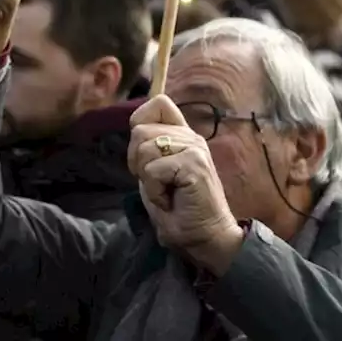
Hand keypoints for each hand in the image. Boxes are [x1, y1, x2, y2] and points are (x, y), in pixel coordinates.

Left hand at [128, 95, 244, 274]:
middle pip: (140, 130)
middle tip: (156, 183)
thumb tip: (135, 130)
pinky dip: (155, 192)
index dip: (140, 122)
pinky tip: (171, 201)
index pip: (158, 103)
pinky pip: (153, 171)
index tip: (144, 154)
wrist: (206, 238)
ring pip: (143, 149)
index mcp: (183, 136)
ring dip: (147, 179)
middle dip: (136, 161)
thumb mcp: (157, 175)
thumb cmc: (179, 211)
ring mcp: (194, 149)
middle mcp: (190, 137)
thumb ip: (148, 151)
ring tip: (166, 192)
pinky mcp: (194, 164)